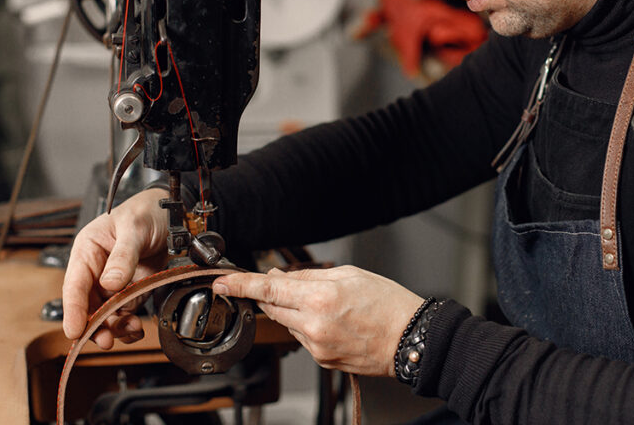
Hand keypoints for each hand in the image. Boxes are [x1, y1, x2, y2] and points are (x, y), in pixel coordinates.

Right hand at [61, 188, 169, 348]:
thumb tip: (110, 283)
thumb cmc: (146, 211)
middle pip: (88, 305)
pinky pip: (124, 312)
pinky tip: (136, 328)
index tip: (74, 330)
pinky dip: (128, 324)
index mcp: (88, 250)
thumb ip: (123, 256)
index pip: (75, 285)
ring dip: (115, 327)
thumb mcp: (134, 229)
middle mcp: (97, 268)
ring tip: (131, 330)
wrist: (171, 212)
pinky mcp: (131, 289)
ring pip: (105, 313)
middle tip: (106, 340)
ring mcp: (113, 281)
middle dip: (95, 325)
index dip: (73, 310)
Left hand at [212, 266, 424, 376]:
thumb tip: (279, 276)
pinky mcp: (321, 359)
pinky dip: (307, 325)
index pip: (268, 289)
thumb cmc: (388, 304)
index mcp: (320, 298)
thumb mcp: (350, 274)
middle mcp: (314, 324)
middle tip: (280, 281)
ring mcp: (316, 346)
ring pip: (287, 322)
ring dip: (293, 309)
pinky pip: (302, 337)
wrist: (411, 339)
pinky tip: (330, 320)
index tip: (222, 283)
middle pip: (273, 306)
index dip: (241, 285)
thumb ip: (308, 275)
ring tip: (325, 303)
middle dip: (270, 293)